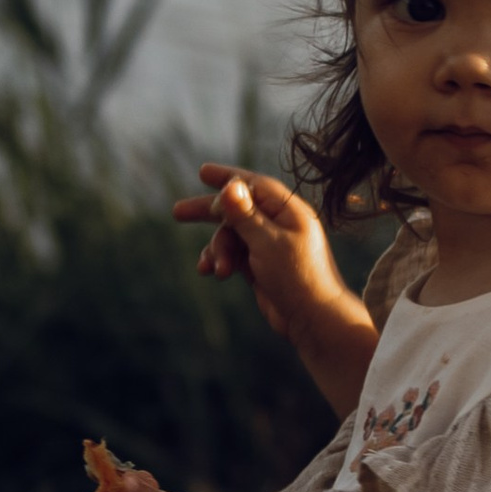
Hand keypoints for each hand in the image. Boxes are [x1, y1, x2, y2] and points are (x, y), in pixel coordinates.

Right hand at [175, 164, 365, 336]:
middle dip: (208, 213)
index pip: (254, 185)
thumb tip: (230, 185)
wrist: (313, 320)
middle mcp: (279, 223)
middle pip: (237, 208)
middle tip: (177, 212)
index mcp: (288, 210)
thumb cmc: (298, 278)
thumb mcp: (267, 243)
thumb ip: (245, 215)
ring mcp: (269, 244)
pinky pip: (233, 253)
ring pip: (231, 235)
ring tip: (217, 270)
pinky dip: (220, 260)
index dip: (227, 178)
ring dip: (218, 249)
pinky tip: (210, 272)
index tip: (203, 172)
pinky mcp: (260, 264)